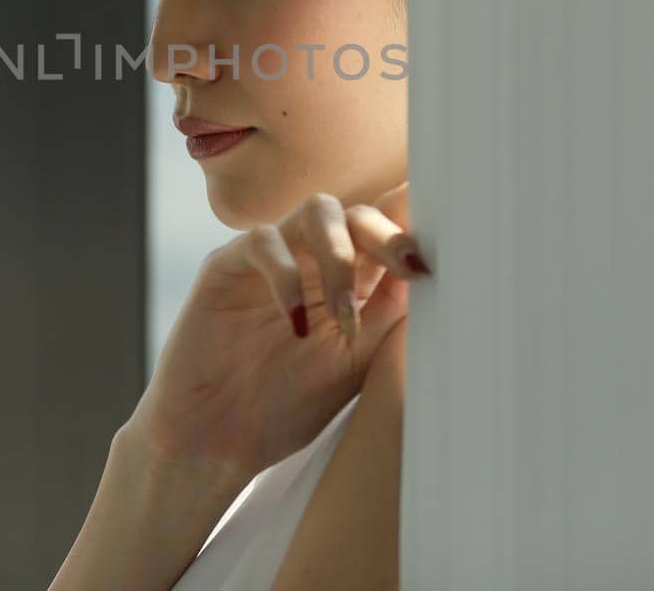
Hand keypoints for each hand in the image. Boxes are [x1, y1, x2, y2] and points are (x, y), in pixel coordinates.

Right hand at [123, 182, 427, 484]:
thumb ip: (387, 314)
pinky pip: (263, 243)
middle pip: (358, 213)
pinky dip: (286, 277)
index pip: (386, 234)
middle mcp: (313, 261)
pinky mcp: (227, 266)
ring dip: (341, 254)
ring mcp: (271, 259)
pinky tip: (294, 323)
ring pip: (316, 212)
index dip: (413, 230)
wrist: (216, 442)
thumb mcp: (354, 363)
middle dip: (387, 235)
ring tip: (345, 313)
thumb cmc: (285, 406)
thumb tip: (430, 269)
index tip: (437, 258)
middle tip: (408, 270)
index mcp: (351, 282)